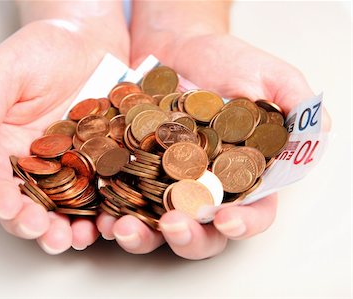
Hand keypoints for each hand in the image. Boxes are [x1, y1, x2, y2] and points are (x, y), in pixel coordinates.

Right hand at [0, 19, 128, 252]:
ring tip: (78, 236)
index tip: (9, 209)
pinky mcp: (99, 166)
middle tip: (49, 235)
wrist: (90, 40)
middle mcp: (32, 163)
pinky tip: (109, 219)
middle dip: (36, 225)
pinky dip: (104, 211)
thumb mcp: (4, 73)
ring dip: (69, 228)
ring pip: (63, 208)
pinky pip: (101, 194)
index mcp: (0, 145)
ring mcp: (67, 168)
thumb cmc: (43, 49)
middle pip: (27, 204)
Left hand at [97, 29, 330, 258]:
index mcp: (245, 177)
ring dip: (142, 234)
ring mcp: (167, 185)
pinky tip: (99, 214)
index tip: (227, 218)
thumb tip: (317, 134)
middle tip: (174, 225)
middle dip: (189, 236)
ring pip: (156, 225)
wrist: (176, 47)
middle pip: (203, 231)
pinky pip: (121, 200)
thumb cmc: (226, 61)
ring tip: (124, 228)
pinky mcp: (134, 173)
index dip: (245, 223)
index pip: (254, 212)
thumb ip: (293, 105)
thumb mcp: (267, 76)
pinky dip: (110, 211)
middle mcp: (206, 190)